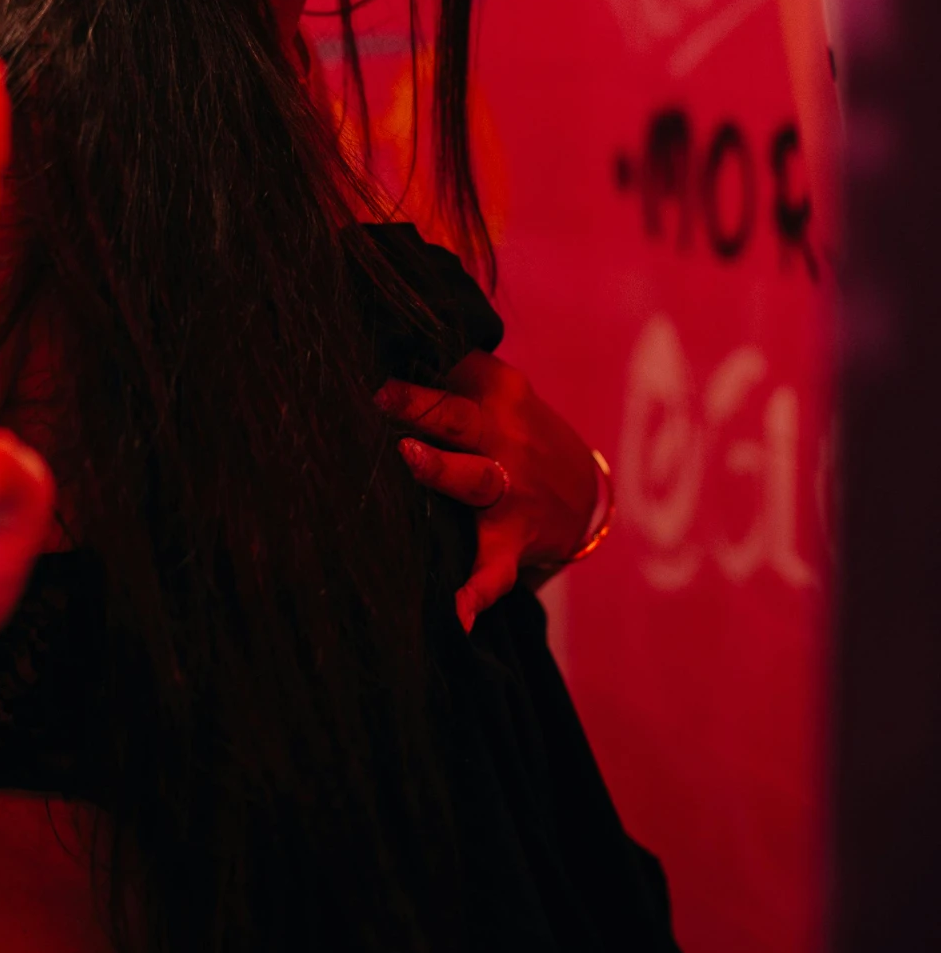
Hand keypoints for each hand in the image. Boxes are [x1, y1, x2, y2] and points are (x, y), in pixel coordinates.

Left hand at [378, 350, 600, 632]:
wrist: (586, 493)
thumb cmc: (513, 430)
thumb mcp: (495, 388)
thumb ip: (448, 366)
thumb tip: (374, 337)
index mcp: (496, 391)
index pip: (451, 363)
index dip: (411, 358)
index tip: (365, 347)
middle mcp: (505, 436)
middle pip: (458, 416)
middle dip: (421, 404)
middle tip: (379, 394)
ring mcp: (511, 490)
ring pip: (475, 479)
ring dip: (443, 470)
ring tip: (411, 458)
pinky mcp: (514, 539)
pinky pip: (495, 570)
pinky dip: (477, 594)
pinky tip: (456, 615)